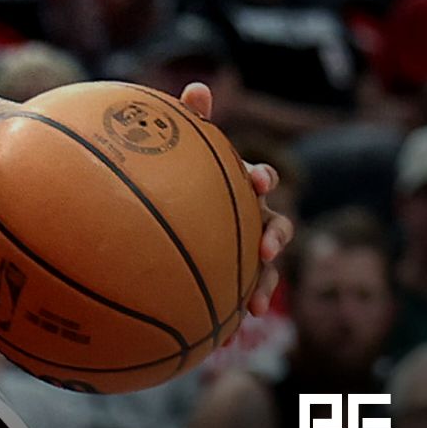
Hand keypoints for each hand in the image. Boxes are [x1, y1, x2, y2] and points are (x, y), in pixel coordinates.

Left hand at [178, 83, 294, 331]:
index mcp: (234, 187)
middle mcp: (245, 218)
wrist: (153, 224)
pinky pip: (235, 299)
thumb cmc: (170, 179)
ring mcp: (240, 250)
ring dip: (263, 285)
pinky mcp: (229, 280)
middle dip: (273, 238)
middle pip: (271, 226)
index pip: (256, 178)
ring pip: (262, 269)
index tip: (258, 180)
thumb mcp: (175, 152)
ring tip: (255, 305)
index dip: (261, 178)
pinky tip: (224, 341)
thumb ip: (187, 121)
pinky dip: (233, 317)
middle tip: (265, 247)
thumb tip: (198, 86)